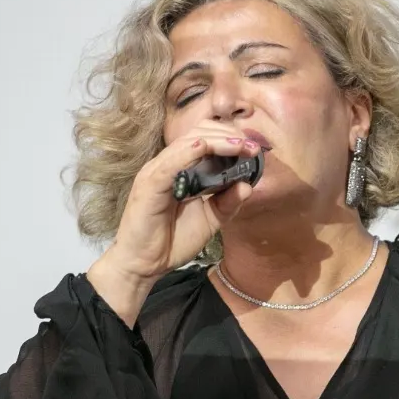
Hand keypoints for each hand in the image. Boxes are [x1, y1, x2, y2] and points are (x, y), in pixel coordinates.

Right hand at [88, 127, 262, 320]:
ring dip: (217, 141)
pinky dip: (189, 152)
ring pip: (187, 143)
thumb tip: (248, 185)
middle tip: (251, 146)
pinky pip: (170, 163)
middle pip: (198, 133)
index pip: (205, 139)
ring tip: (240, 146)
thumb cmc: (173, 240)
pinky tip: (206, 148)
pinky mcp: (149, 184)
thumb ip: (228, 202)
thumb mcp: (210, 220)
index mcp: (181, 169)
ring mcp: (156, 172)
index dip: (230, 138)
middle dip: (228, 135)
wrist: (144, 265)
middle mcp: (168, 164)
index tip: (254, 148)